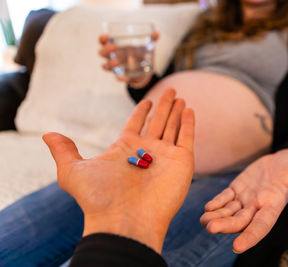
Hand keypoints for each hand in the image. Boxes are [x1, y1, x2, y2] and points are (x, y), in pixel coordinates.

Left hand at [43, 89, 194, 253]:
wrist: (124, 220)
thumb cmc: (98, 197)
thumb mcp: (73, 171)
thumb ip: (64, 151)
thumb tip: (48, 135)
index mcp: (125, 149)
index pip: (136, 124)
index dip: (142, 111)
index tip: (147, 100)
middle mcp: (147, 151)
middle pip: (158, 122)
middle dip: (164, 106)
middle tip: (170, 90)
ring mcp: (166, 157)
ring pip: (173, 127)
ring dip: (177, 112)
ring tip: (179, 96)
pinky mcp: (182, 162)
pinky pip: (187, 138)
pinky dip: (189, 124)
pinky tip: (189, 110)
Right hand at [98, 32, 159, 87]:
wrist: (144, 69)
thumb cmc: (140, 52)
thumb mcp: (146, 45)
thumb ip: (152, 38)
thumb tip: (157, 33)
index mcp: (115, 45)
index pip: (103, 41)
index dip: (102, 39)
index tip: (106, 36)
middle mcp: (112, 56)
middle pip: (101, 53)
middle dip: (105, 50)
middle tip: (113, 48)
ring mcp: (116, 67)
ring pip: (105, 66)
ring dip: (109, 64)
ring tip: (117, 62)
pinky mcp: (122, 76)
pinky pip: (118, 78)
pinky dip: (121, 78)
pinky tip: (127, 78)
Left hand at [200, 149, 287, 252]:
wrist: (284, 161)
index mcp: (273, 204)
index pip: (262, 225)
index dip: (251, 236)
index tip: (238, 246)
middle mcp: (258, 205)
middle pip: (240, 220)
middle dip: (226, 225)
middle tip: (210, 228)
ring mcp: (246, 198)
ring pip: (230, 211)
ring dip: (217, 217)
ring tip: (204, 221)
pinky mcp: (238, 188)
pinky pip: (225, 198)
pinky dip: (216, 203)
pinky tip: (207, 208)